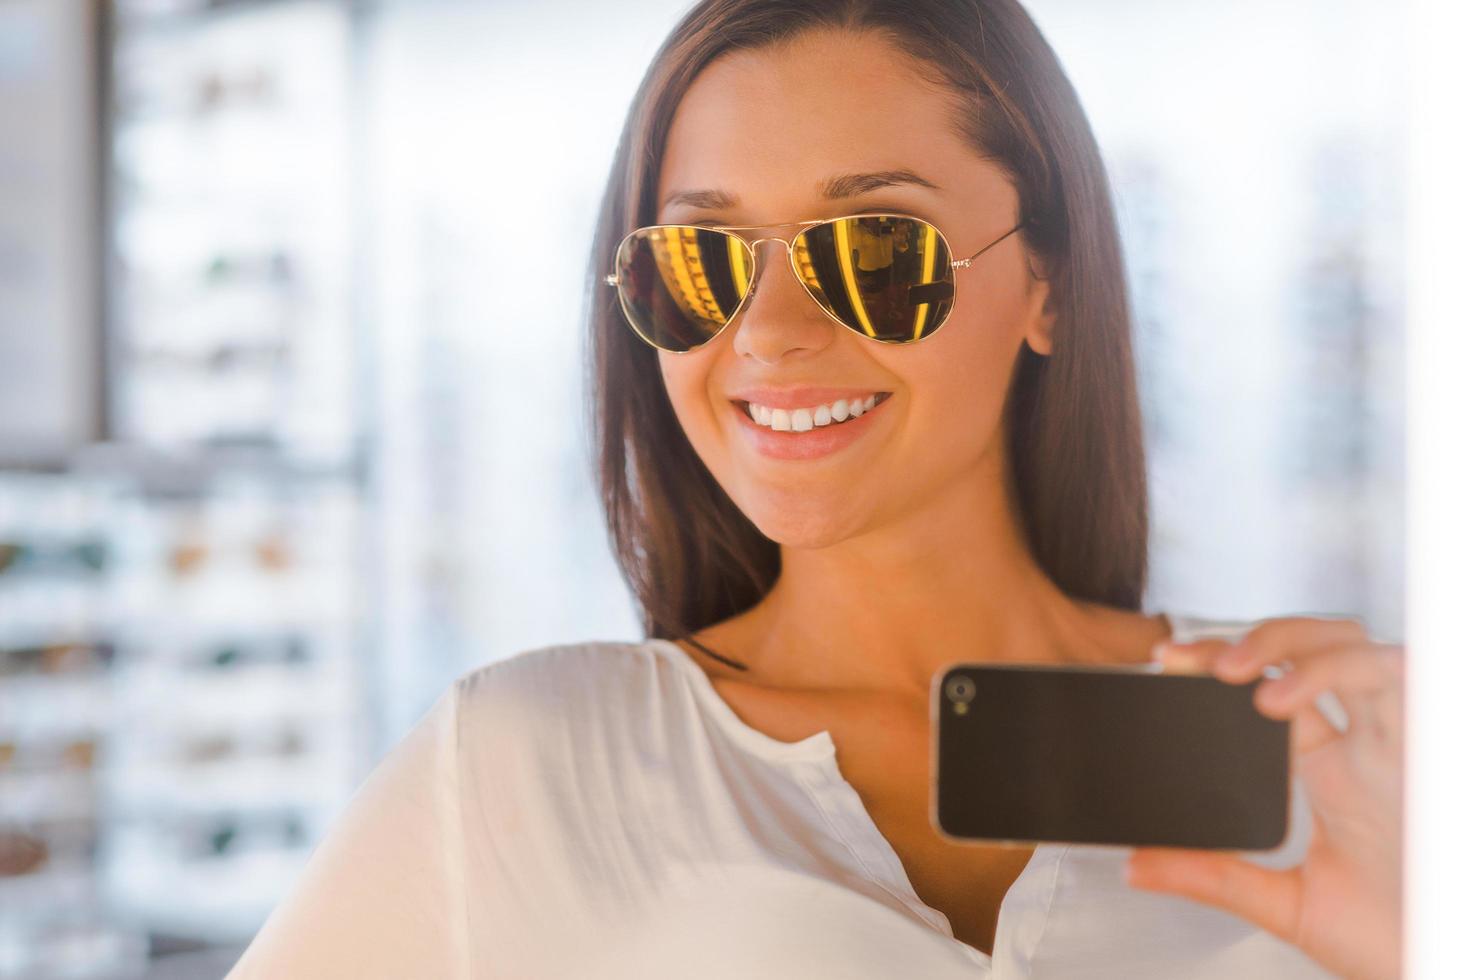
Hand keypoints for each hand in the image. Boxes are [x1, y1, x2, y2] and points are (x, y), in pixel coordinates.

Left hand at [1124, 616, 1402, 979]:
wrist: (1444, 967)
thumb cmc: (1393, 939)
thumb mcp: (1291, 906)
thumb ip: (1215, 878)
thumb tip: (1136, 865)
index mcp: (1334, 772)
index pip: (1277, 690)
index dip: (1227, 665)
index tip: (1170, 665)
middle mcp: (1369, 746)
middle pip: (1319, 651)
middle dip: (1262, 638)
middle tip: (1200, 661)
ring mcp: (1403, 743)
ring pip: (1358, 649)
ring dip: (1297, 646)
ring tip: (1242, 677)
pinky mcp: (1435, 748)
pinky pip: (1405, 676)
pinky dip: (1349, 665)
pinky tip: (1297, 690)